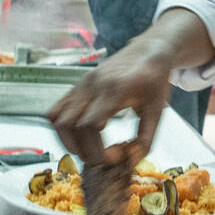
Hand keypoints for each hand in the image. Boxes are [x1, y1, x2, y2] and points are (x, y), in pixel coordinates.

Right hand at [48, 36, 174, 166]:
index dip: (97, 149)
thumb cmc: (155, 80)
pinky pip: (56, 109)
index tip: (113, 158)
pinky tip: (80, 136)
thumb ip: (145, 141)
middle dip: (81, 150)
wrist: (149, 51)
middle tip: (100, 159)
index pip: (91, 125)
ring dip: (67, 141)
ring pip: (57, 117)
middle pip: (69, 124)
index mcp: (115, 89)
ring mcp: (82, 84)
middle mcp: (93, 84)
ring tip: (88, 150)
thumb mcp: (157, 111)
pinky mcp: (77, 85)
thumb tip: (129, 163)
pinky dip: (62, 128)